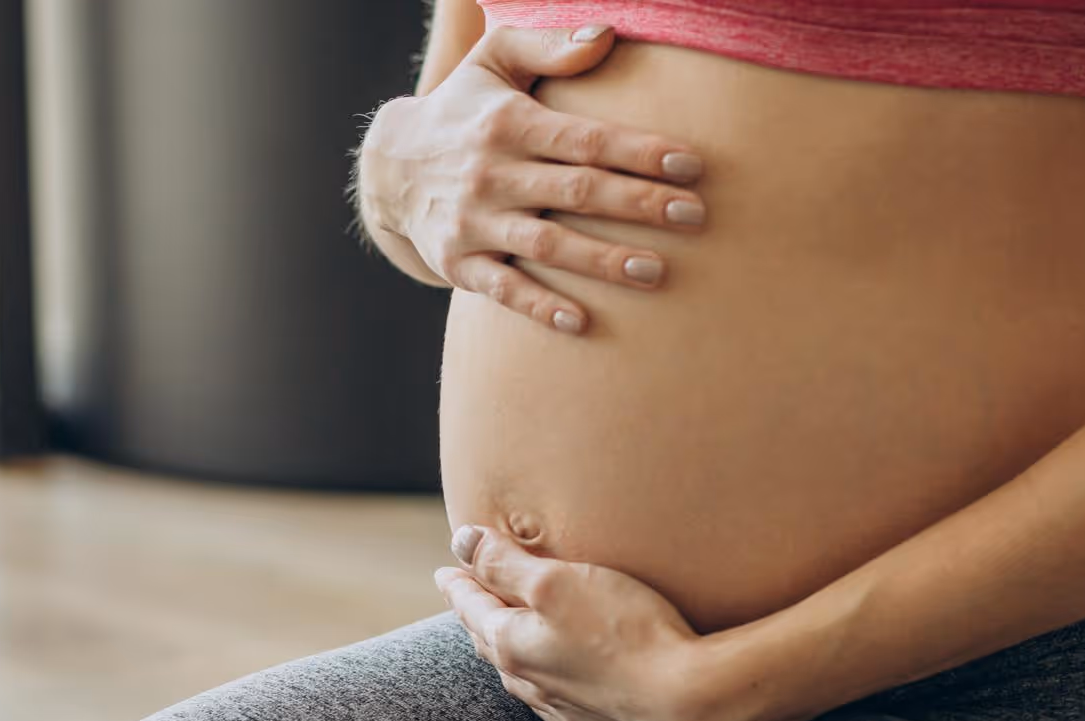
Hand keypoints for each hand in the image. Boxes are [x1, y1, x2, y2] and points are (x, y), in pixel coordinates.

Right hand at [355, 23, 707, 333]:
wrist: (389, 166)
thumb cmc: (464, 108)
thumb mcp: (495, 59)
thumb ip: (550, 45)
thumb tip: (609, 35)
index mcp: (508, 123)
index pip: (585, 139)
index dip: (639, 152)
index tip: (691, 166)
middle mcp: (490, 173)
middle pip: (575, 191)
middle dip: (638, 204)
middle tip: (695, 216)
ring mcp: (472, 222)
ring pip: (545, 245)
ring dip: (601, 260)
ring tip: (656, 271)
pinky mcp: (456, 262)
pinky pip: (501, 289)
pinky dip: (537, 306)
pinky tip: (580, 322)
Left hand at [433, 525, 717, 720]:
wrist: (689, 699)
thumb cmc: (624, 630)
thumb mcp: (557, 581)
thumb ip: (506, 562)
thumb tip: (461, 542)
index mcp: (512, 646)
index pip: (473, 608)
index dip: (459, 585)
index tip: (445, 572)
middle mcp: (530, 684)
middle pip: (492, 643)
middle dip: (478, 618)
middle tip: (470, 601)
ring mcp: (564, 712)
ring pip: (523, 677)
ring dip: (511, 653)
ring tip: (508, 638)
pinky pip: (560, 702)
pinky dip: (550, 683)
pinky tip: (560, 683)